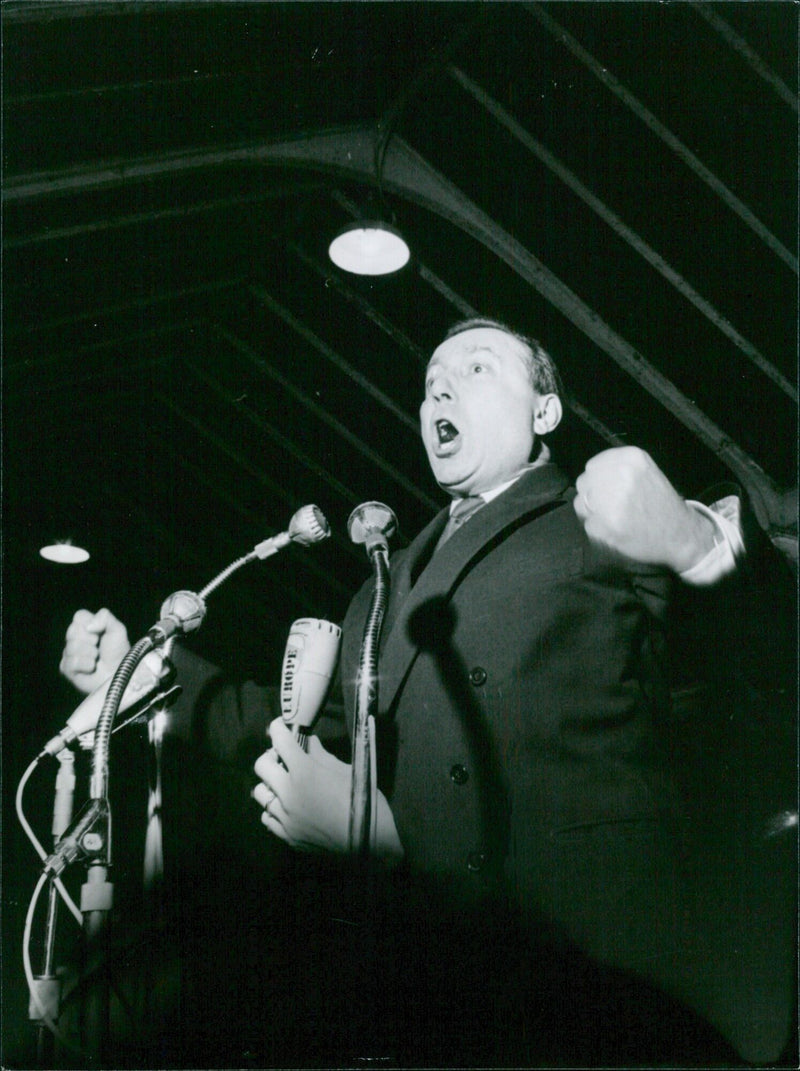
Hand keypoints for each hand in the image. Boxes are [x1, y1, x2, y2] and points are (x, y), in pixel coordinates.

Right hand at [59, 608, 130, 694]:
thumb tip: (88, 626)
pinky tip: (91, 668)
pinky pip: (71, 662)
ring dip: (90, 653)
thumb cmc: (118, 652)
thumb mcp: (118, 630)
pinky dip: (85, 665)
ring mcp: (70, 653)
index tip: (100, 633)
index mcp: (87, 626)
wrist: (118, 674)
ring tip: (96, 659)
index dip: (90, 623)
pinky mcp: (66, 668)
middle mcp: (76, 638)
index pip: (79, 616)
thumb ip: (105, 617)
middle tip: (99, 647)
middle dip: (90, 639)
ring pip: (72, 646)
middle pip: (72, 630)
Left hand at [253, 719, 351, 851]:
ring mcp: (285, 817)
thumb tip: (308, 743)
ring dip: (270, 783)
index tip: (280, 726)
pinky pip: (267, 817)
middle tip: (284, 757)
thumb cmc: (363, 799)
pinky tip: (288, 807)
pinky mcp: (287, 836)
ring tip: (285, 784)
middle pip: (261, 765)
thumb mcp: (344, 771)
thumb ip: (320, 755)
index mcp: (305, 772)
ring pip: (260, 792)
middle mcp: (289, 793)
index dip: (278, 728)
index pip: (281, 740)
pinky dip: (274, 809)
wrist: (370, 841)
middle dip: (271, 755)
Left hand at [574, 447, 716, 573]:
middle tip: (608, 506)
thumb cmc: (662, 502)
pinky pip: (589, 525)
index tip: (605, 489)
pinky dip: (598, 530)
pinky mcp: (607, 525)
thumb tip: (590, 476)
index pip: (593, 466)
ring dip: (592, 512)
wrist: (682, 533)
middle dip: (592, 495)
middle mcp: (620, 475)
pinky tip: (616, 530)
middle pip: (584, 483)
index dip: (596, 480)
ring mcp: (612, 501)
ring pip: (581, 504)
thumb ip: (617, 469)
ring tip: (613, 518)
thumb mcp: (644, 471)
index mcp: (631, 458)